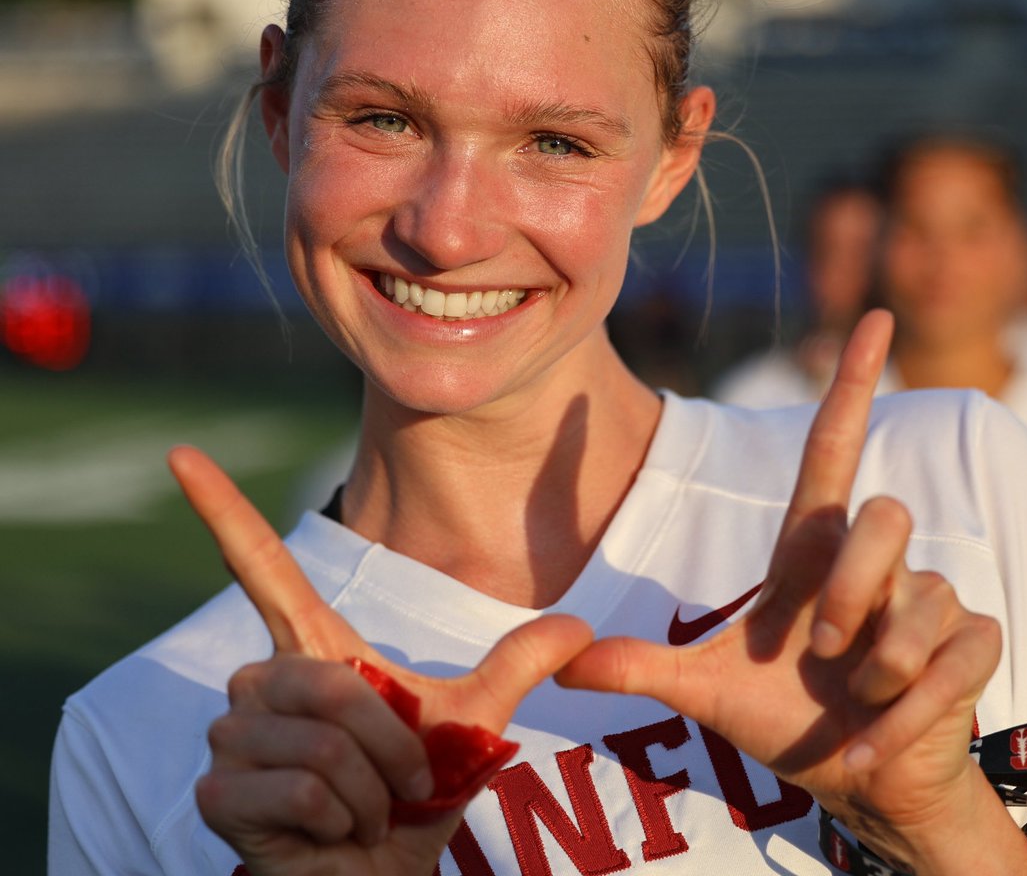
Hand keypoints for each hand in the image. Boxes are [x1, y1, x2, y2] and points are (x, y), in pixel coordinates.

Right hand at [169, 447, 591, 875]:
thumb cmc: (418, 792)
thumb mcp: (474, 720)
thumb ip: (516, 665)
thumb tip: (581, 627)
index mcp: (314, 650)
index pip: (260, 567)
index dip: (222, 509)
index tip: (182, 452)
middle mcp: (261, 684)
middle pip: (328, 684)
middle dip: (387, 742)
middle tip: (401, 781)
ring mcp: (233, 739)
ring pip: (319, 741)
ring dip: (370, 787)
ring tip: (364, 811)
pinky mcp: (218, 794)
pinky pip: (300, 789)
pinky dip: (341, 819)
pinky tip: (331, 837)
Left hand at [558, 310, 1002, 863]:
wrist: (861, 783)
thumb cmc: (788, 718)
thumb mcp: (707, 691)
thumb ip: (641, 666)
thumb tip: (561, 660)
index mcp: (811, 551)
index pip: (833, 446)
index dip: (852, 382)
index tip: (872, 316)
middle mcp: (874, 560)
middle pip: (882, 515)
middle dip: (852, 590)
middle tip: (824, 652)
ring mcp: (930, 599)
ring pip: (921, 595)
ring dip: (880, 668)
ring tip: (858, 700)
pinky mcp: (970, 646)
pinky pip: (955, 658)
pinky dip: (908, 717)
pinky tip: (877, 746)